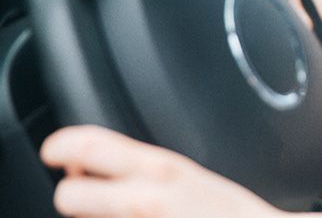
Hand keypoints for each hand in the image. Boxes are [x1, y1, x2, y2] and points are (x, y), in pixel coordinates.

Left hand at [41, 125, 277, 217]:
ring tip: (124, 214)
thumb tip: (90, 165)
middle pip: (68, 195)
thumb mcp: (187, 176)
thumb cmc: (230, 216)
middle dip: (71, 197)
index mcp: (160, 169)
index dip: (61, 147)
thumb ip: (138, 170)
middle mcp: (144, 199)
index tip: (55, 152)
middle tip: (83, 198)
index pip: (89, 146)